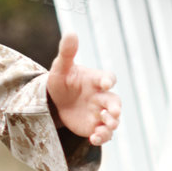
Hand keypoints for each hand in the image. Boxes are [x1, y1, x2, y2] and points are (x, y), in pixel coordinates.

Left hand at [46, 32, 120, 146]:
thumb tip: (71, 32)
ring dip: (111, 124)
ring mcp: (100, 112)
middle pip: (115, 101)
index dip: (108, 79)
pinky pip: (103, 133)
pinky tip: (93, 138)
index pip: (108, 77)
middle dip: (115, 108)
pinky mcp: (95, 126)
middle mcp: (102, 96)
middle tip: (112, 113)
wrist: (56, 101)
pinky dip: (102, 136)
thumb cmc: (62, 81)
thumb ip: (67, 52)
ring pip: (113, 119)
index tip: (106, 82)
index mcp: (96, 80)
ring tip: (105, 126)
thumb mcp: (61, 67)